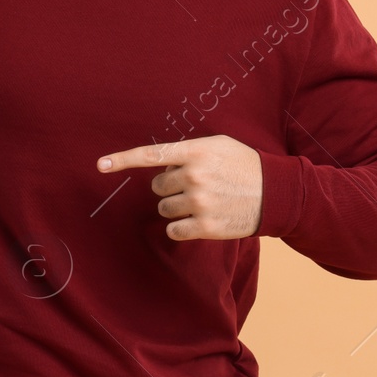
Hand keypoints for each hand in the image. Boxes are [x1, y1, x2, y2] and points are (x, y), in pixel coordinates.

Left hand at [97, 136, 262, 240]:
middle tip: (196, 186)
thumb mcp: (218, 146)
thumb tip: (160, 165)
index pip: (151, 155)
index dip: (122, 159)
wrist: (276, 194)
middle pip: (157, 187)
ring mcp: (199, 202)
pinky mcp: (206, 226)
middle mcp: (194, 176)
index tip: (100, 165)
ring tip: (203, 202)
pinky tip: (200, 220)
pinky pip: (174, 230)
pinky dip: (181, 227)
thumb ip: (188, 151)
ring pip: (164, 209)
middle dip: (171, 187)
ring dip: (177, 207)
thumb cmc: (244, 165)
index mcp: (195, 152)